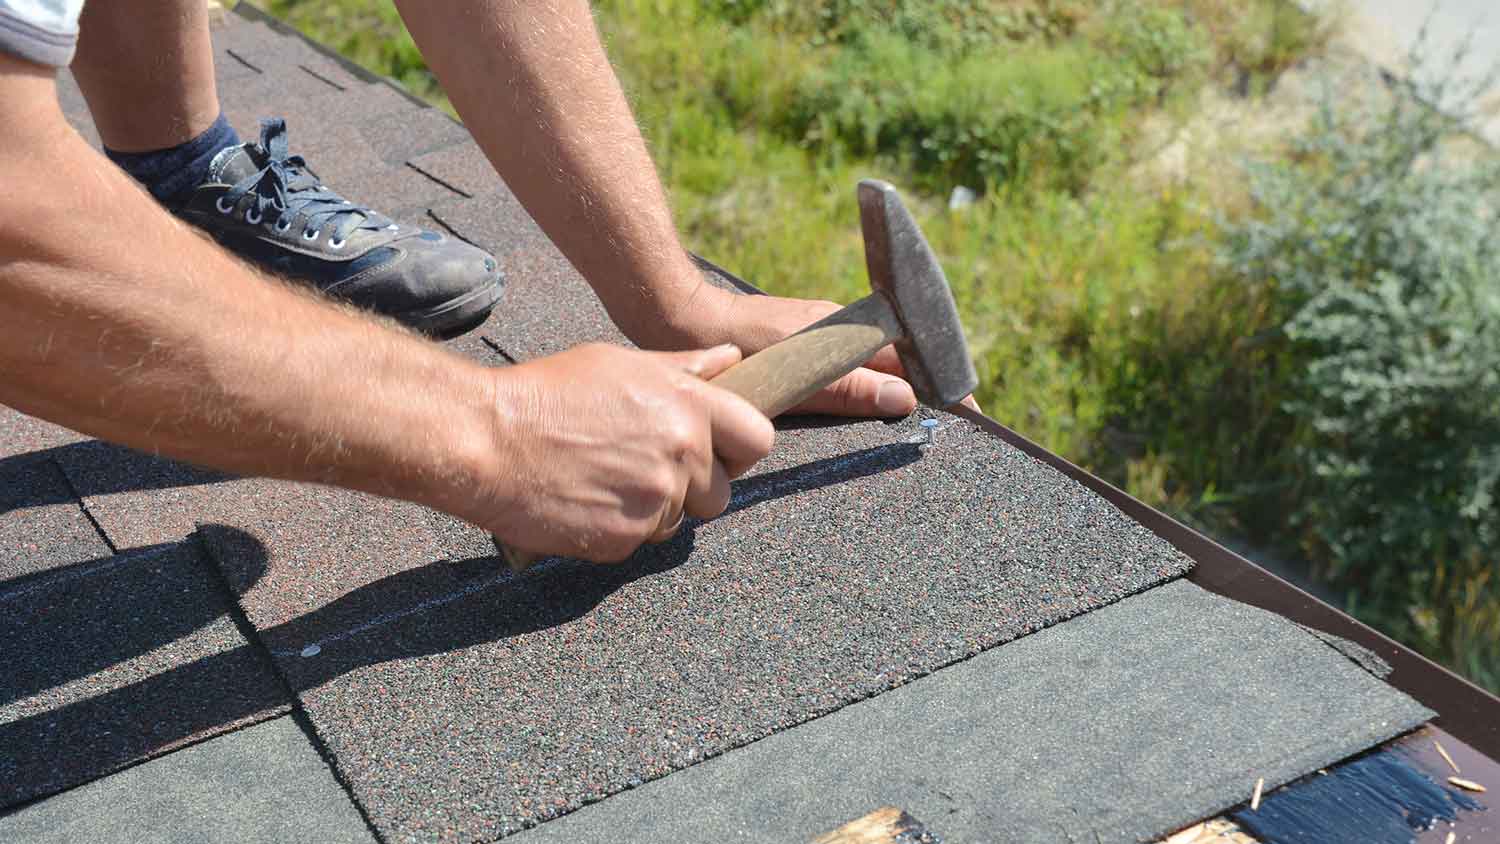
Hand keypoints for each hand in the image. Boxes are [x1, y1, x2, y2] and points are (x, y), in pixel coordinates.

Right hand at [475, 343, 773, 562]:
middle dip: (694, 488)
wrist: (485, 440)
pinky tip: (587, 499)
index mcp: (688, 406)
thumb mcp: (620, 364)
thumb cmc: (547, 393)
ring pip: (678, 519)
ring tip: (605, 478)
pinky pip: (640, 540)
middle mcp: (682, 455)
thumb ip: (684, 368)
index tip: (717, 451)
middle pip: (721, 494)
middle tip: (646, 468)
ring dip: (653, 508)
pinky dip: (620, 527)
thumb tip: (732, 359)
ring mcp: (655, 501)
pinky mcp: (625, 539)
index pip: (758, 439)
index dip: (738, 448)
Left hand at [629, 283, 978, 416]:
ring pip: (879, 366)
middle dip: (933, 390)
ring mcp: (827, 339)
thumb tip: (907, 400)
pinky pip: (852, 372)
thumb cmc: (737, 344)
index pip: (918, 354)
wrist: (683, 322)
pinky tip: (873, 415)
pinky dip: (872, 392)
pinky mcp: (806, 351)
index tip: (969, 416)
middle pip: (905, 361)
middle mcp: (845, 330)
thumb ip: (851, 387)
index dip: (947, 384)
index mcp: (853, 328)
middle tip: (954, 428)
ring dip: (903, 392)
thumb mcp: (799, 373)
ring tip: (924, 425)